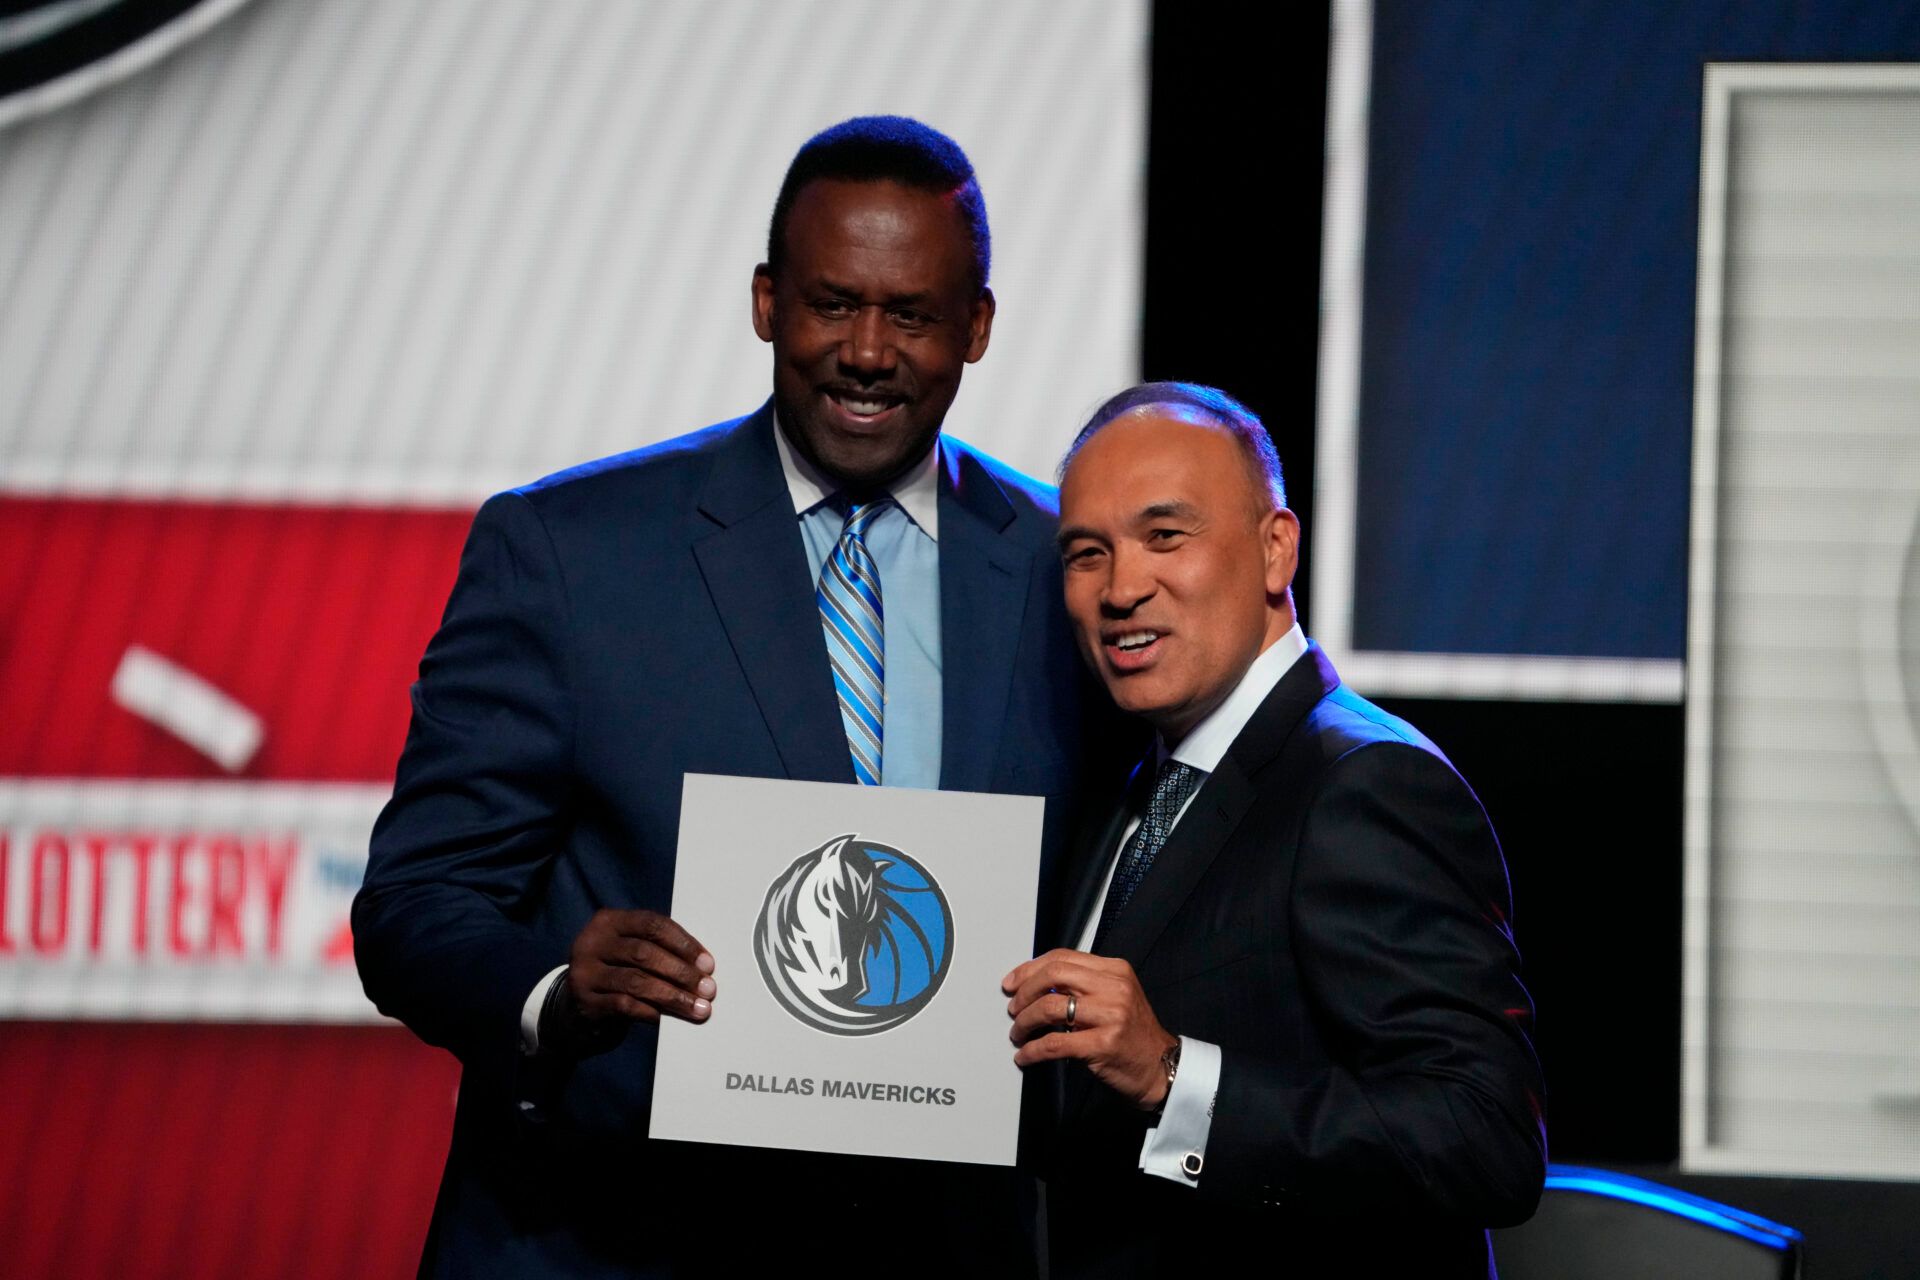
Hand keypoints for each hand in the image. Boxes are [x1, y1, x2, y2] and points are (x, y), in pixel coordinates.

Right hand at [550, 909, 715, 1049]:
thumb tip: (702, 968)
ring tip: (697, 1008)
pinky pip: (624, 1005)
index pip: (651, 924)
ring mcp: (584, 972)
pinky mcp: (584, 1002)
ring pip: (636, 981)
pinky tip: (665, 1017)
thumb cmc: (616, 973)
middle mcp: (592, 942)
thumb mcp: (629, 953)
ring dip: (673, 996)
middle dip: (681, 972)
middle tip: (708, 989)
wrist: (577, 1007)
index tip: (707, 964)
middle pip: (645, 953)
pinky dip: (649, 1011)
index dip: (683, 943)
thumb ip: (658, 950)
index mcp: (608, 921)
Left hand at [1002, 948, 1177, 1110]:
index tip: (1013, 983)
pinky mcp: (1103, 1045)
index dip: (1030, 969)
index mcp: (1115, 970)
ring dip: (1025, 1021)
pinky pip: (1054, 1043)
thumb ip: (1082, 986)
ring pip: (1049, 1007)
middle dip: (1024, 991)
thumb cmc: (1133, 1034)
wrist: (1159, 1067)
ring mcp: (1110, 1016)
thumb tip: (1035, 985)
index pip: (1062, 958)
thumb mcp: (1114, 997)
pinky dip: (1032, 1050)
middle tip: (1014, 1007)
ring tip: (1018, 1033)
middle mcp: (1114, 988)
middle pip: (1054, 975)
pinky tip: (1025, 1055)